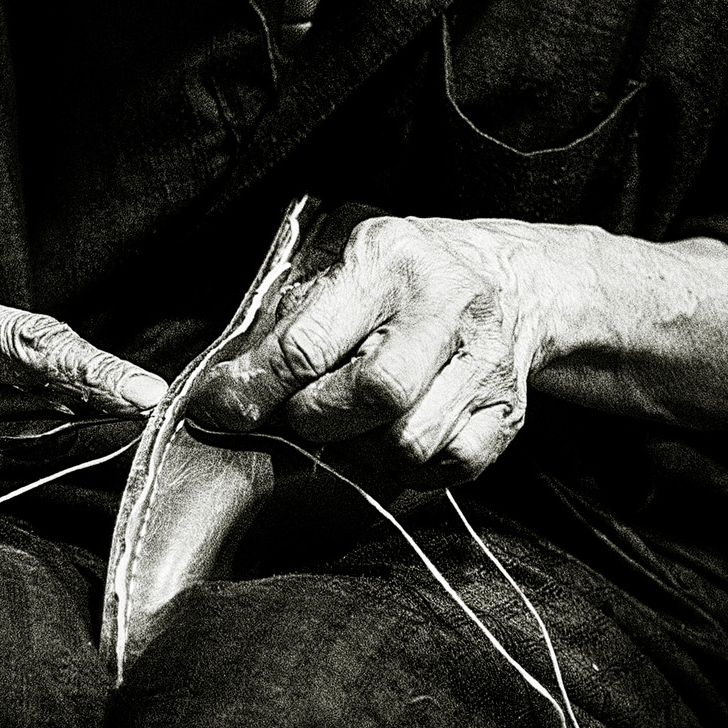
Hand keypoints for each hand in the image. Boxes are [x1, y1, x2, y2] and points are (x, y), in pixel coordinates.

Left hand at [189, 215, 551, 480]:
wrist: (509, 276)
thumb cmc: (404, 274)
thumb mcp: (341, 263)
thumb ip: (287, 319)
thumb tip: (231, 388)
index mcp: (388, 258)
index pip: (310, 341)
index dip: (254, 387)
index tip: (218, 407)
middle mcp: (445, 304)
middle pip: (373, 394)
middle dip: (315, 418)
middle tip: (298, 412)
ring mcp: (484, 360)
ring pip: (410, 442)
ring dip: (361, 450)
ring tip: (347, 425)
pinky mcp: (509, 410)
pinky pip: (451, 466)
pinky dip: (410, 468)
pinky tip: (392, 437)